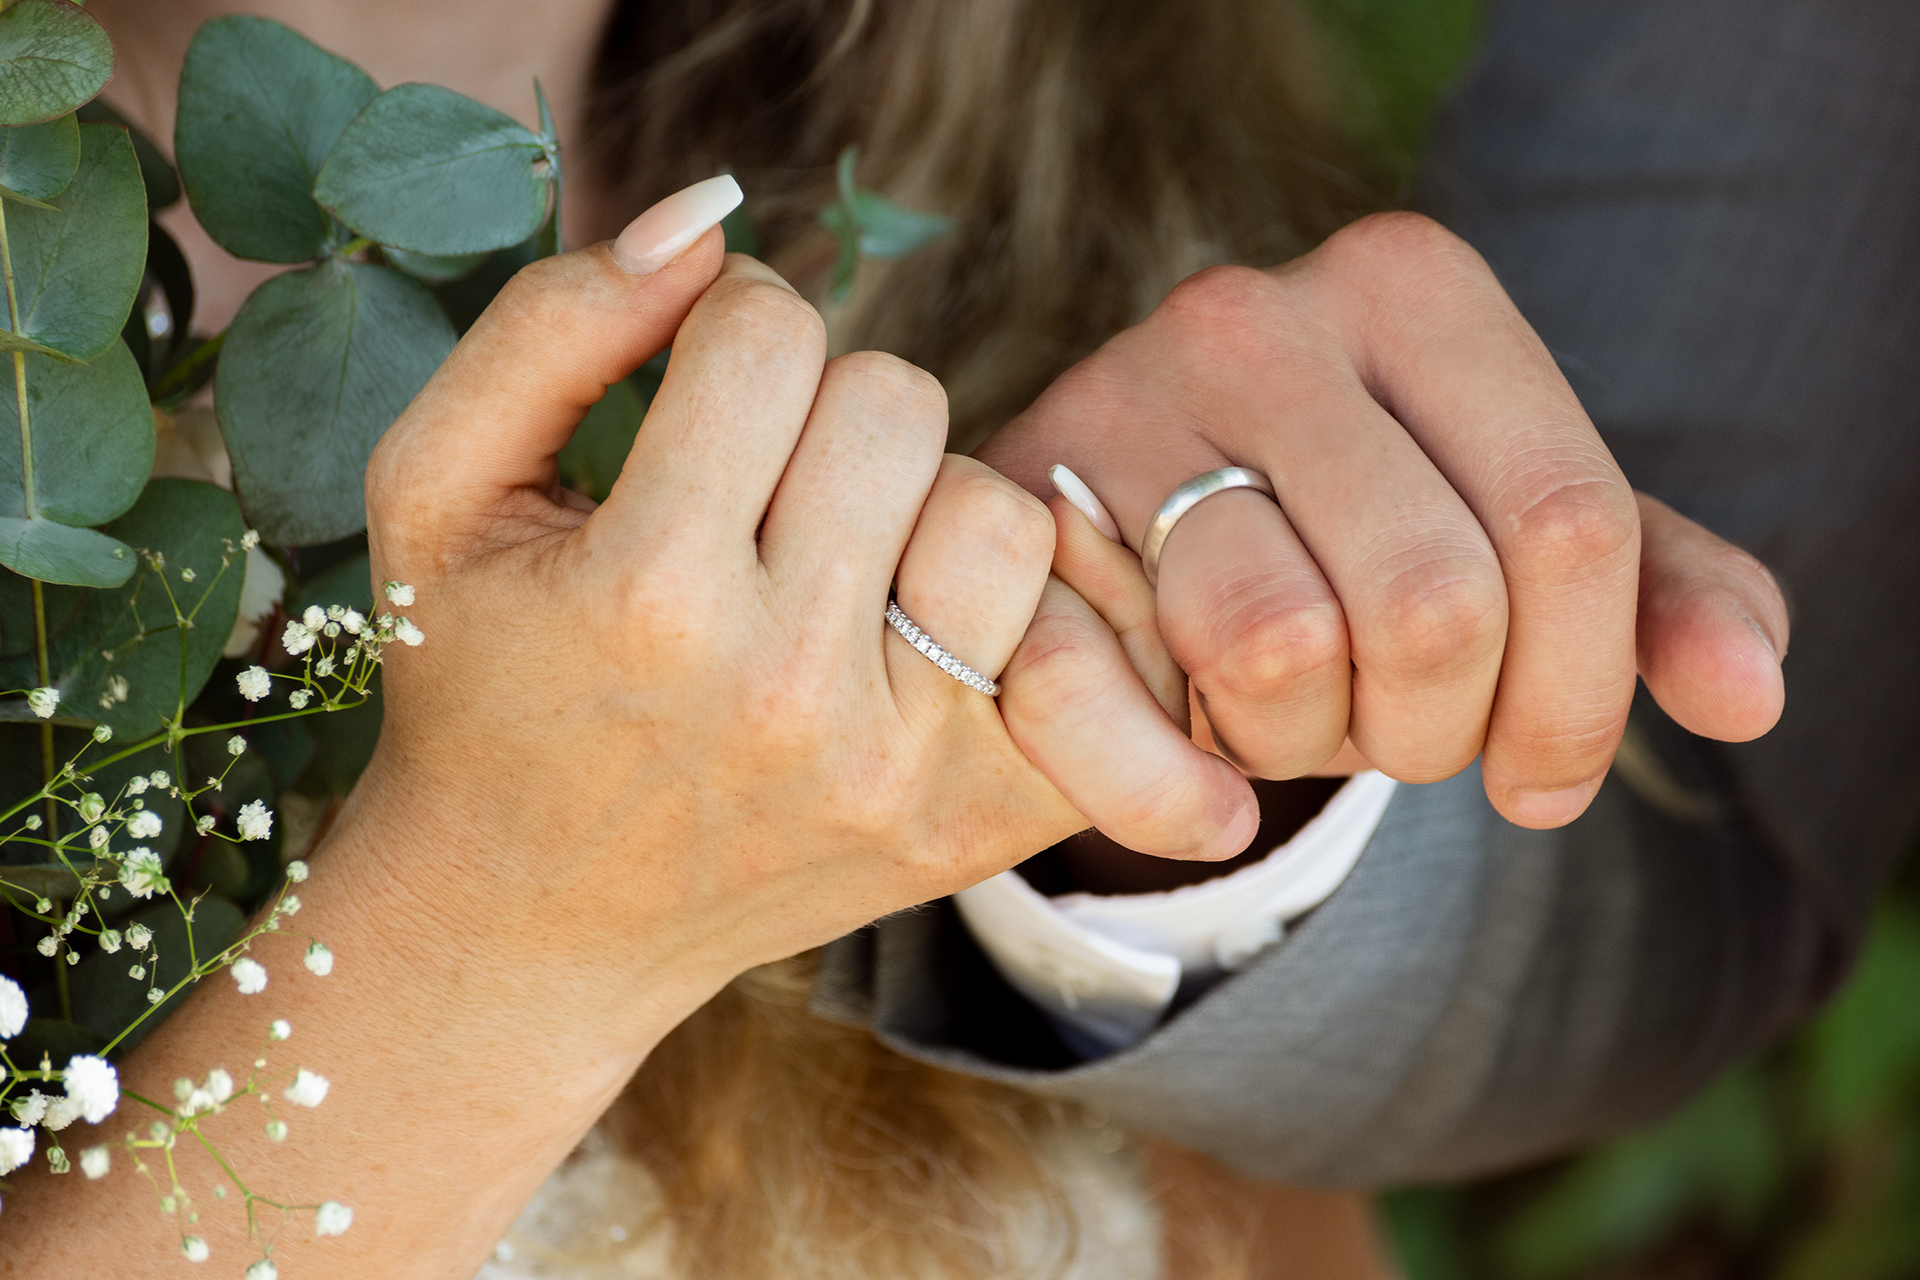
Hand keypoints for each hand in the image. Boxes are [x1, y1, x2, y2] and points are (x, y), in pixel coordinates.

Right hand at [364, 245, 1082, 994]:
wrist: (530, 922)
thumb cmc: (480, 683)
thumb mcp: (433, 491)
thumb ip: (550, 326)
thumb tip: (712, 217)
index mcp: (645, 595)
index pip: (767, 332)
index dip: (727, 325)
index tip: (698, 386)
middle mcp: (784, 687)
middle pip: (897, 400)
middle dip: (824, 413)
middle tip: (762, 488)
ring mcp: (897, 765)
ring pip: (1000, 508)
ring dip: (922, 506)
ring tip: (842, 563)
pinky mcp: (974, 821)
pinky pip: (1084, 644)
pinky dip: (1029, 610)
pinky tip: (941, 622)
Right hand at [983, 212, 1786, 837]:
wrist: (1110, 522)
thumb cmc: (1340, 531)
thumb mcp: (1507, 529)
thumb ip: (1650, 590)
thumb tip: (1753, 696)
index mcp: (1410, 284)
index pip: (1569, 522)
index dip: (1586, 693)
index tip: (1546, 773)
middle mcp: (1252, 316)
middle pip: (1435, 602)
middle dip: (1441, 734)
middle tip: (1411, 743)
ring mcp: (1110, 408)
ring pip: (1273, 649)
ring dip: (1305, 745)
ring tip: (1294, 719)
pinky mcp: (1006, 522)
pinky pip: (1097, 700)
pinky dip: (1166, 794)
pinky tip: (1208, 809)